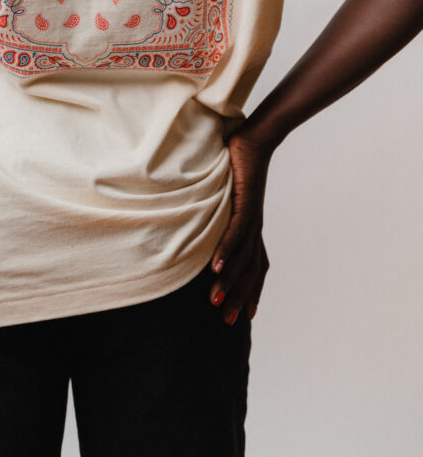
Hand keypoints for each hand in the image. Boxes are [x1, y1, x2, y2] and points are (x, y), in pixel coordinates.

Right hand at [209, 128, 272, 324]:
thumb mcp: (227, 196)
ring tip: (216, 300)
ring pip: (243, 258)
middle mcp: (255, 228)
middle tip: (228, 321)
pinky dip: (226, 253)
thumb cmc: (238, 165)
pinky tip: (217, 269)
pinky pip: (236, 234)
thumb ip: (220, 212)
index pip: (257, 267)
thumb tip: (204, 219)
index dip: (252, 291)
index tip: (245, 315)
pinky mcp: (245, 204)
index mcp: (253, 228)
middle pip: (251, 271)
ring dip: (230, 282)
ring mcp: (252, 217)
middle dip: (240, 297)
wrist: (254, 140)